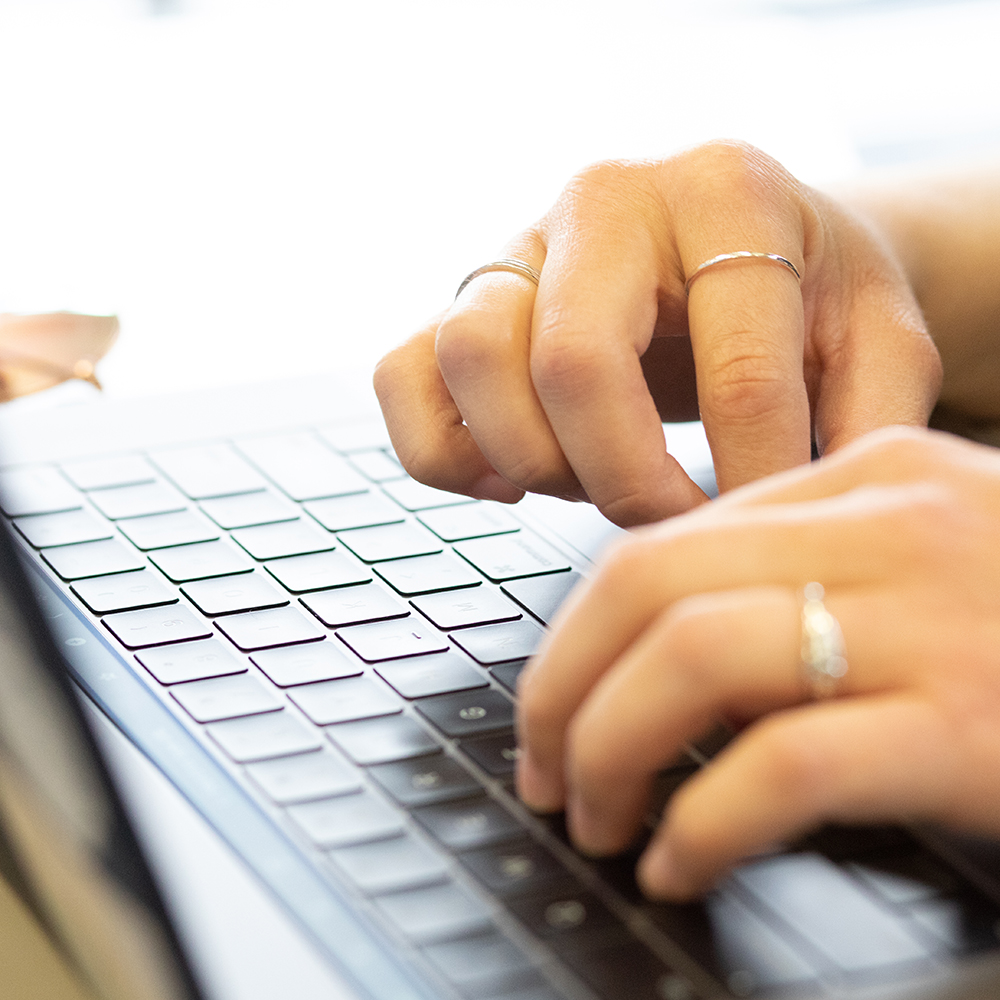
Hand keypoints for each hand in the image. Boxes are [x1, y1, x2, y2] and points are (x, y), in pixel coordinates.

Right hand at [374, 141, 939, 526]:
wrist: (746, 244)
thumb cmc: (808, 294)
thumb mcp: (877, 337)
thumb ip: (871, 418)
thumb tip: (794, 520)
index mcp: (724, 192)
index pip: (735, 364)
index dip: (752, 478)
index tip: (759, 533)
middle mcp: (604, 202)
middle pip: (573, 358)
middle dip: (623, 477)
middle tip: (666, 517)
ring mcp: (520, 246)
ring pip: (469, 353)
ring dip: (532, 457)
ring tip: (591, 482)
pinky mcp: (464, 298)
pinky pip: (402, 376)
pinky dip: (445, 451)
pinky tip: (512, 479)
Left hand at [515, 426, 999, 897]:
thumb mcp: (924, 580)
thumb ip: (812, 588)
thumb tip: (667, 665)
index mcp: (872, 479)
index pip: (662, 544)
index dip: (576, 635)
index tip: (553, 705)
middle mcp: (895, 524)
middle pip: (648, 586)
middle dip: (562, 687)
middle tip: (546, 768)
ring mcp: (938, 616)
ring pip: (693, 657)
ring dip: (611, 748)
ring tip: (597, 819)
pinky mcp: (977, 724)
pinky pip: (785, 763)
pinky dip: (705, 821)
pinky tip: (681, 865)